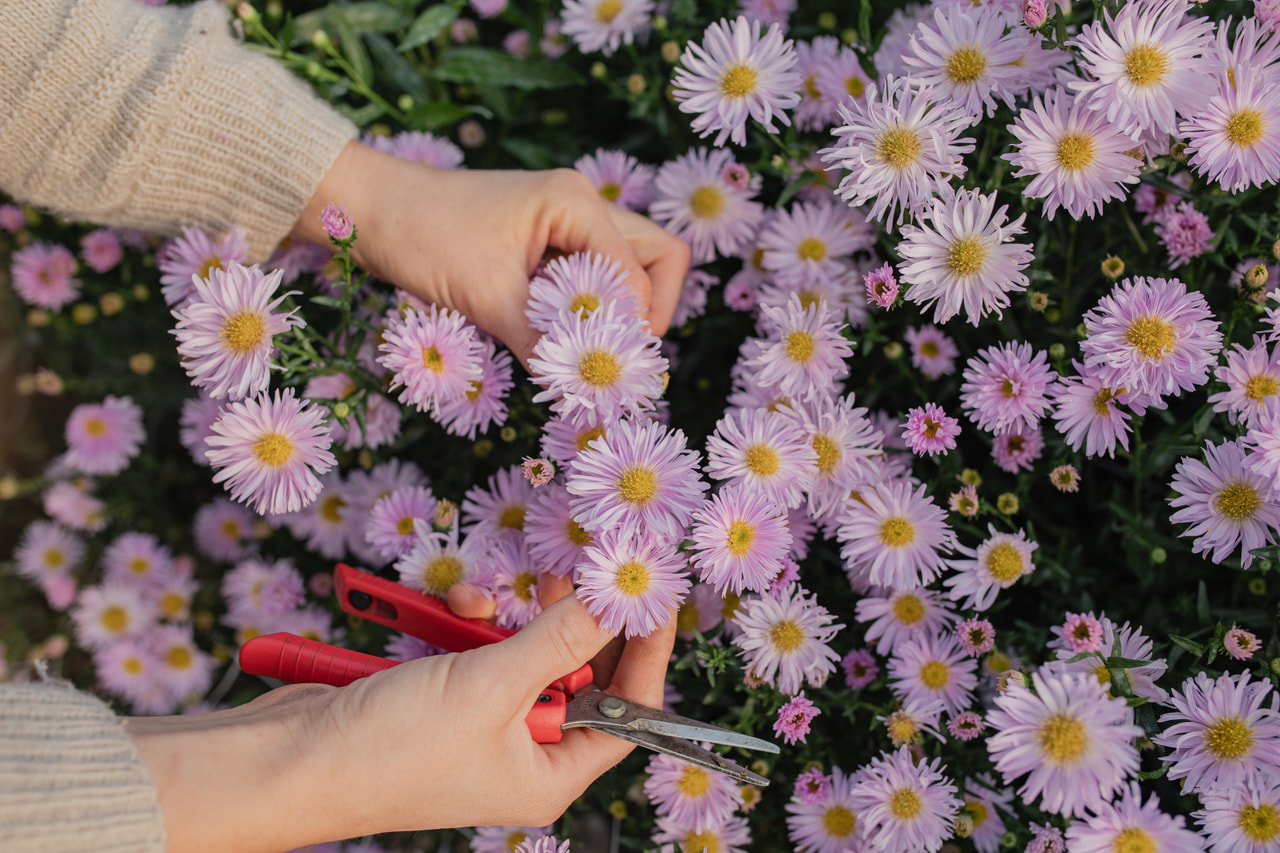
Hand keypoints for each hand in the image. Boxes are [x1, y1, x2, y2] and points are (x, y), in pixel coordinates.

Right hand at [126, 595, 675, 852]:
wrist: (289, 759)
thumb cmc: (391, 750)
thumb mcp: (491, 687)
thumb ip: (558, 640)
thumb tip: (615, 600)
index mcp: (549, 774)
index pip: (627, 711)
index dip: (644, 652)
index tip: (654, 595)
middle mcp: (523, 752)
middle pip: (578, 674)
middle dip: (573, 621)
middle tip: (583, 569)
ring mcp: (481, 721)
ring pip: (525, 650)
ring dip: (513, 615)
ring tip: (500, 595)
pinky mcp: (444, 693)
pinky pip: (480, 646)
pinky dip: (470, 620)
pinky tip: (453, 605)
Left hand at [292, 142, 691, 365]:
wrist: (367, 210)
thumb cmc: (422, 237)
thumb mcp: (484, 296)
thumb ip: (540, 342)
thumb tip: (579, 389)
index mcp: (575, 203)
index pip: (641, 272)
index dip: (631, 324)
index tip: (604, 368)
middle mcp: (582, 208)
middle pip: (656, 261)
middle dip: (645, 312)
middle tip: (613, 355)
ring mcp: (566, 225)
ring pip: (625, 272)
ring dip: (612, 314)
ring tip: (581, 350)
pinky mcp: (544, 246)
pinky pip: (588, 282)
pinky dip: (581, 314)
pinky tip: (554, 339)